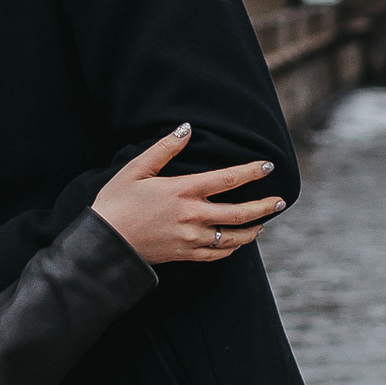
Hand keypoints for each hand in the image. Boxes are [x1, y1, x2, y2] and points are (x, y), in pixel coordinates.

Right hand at [91, 127, 285, 267]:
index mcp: (183, 191)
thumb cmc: (116, 202)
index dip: (251, 172)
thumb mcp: (136, 169)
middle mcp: (193, 216)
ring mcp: (191, 239)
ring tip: (263, 224)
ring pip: (232, 237)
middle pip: (239, 213)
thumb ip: (164, 149)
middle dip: (264, 206)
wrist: (104, 244)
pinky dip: (231, 248)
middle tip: (280, 201)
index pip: (228, 180)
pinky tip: (237, 243)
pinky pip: (217, 254)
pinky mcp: (185, 255)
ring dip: (252, 230)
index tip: (268, 166)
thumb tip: (186, 129)